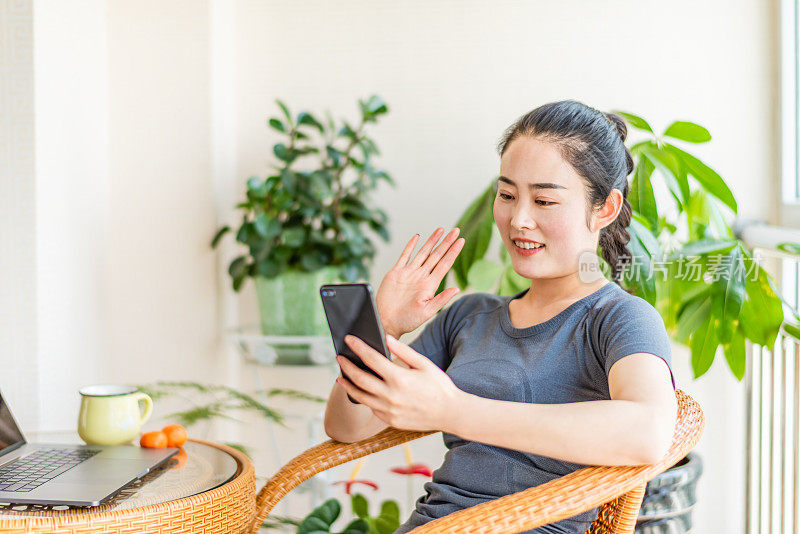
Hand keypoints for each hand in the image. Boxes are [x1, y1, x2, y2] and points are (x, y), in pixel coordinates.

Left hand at [335, 334, 462, 431]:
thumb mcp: (424, 364)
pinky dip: (363, 397)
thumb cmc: (439, 386)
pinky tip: (360, 389)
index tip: (349, 339)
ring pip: (360, 396)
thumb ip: (403, 351)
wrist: (450, 413)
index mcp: (400, 378)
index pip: (372, 359)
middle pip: (360, 378)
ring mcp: (389, 410)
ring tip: (341, 375)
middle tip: (339, 357)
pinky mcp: (389, 420)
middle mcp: (391, 396)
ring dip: (348, 384)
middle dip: (346, 366)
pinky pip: (371, 407)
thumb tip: (386, 338)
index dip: (358, 347)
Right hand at [376, 227, 464, 337]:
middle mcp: (421, 276)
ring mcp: (409, 273)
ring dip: (432, 241)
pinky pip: (405, 256)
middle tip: (456, 230)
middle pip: (436, 255)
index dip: (453, 252)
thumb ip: (441, 299)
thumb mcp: (427, 312)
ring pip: (423, 252)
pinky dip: (410, 246)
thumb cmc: (407, 320)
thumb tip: (456, 289)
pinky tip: (417, 237)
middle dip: (446, 242)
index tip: (461, 240)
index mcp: (430, 285)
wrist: (387, 321)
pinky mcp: (396, 273)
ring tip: (441, 230)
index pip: (445, 264)